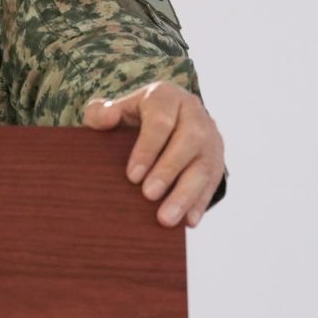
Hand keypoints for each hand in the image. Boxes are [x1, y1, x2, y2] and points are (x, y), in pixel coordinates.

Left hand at [83, 82, 224, 227]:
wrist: (162, 117)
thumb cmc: (131, 117)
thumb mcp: (114, 109)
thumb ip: (101, 113)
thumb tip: (107, 116)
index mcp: (165, 96)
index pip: (160, 121)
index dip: (147, 149)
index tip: (132, 177)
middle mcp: (193, 112)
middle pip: (188, 142)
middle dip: (168, 171)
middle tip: (148, 196)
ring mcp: (210, 136)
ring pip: (205, 165)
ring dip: (186, 194)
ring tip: (166, 219)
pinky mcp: (217, 157)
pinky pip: (213, 182)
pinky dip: (200, 202)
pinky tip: (188, 221)